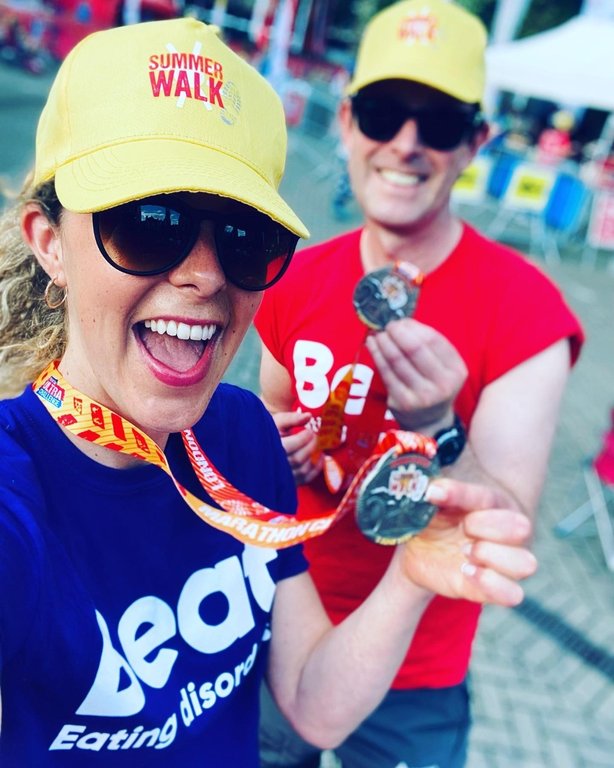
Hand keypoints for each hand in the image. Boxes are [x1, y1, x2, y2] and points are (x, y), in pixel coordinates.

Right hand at [272, 411, 322, 484]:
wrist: (263, 444)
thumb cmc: (270, 431)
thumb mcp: (277, 421)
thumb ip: (292, 418)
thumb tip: (308, 416)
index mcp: (269, 449)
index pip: (290, 446)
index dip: (304, 438)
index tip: (309, 430)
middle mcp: (275, 465)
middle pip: (297, 459)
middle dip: (310, 446)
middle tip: (315, 436)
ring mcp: (282, 476)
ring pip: (302, 470)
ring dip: (314, 457)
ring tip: (316, 444)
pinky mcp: (289, 481)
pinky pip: (306, 479)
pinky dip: (316, 469)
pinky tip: (320, 457)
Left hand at [366, 319, 466, 430]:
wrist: (430, 421)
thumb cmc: (434, 385)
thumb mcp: (443, 366)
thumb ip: (428, 345)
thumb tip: (402, 322)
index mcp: (456, 371)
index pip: (433, 340)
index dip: (414, 327)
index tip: (401, 321)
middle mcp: (442, 384)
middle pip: (414, 349)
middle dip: (397, 332)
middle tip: (387, 325)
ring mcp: (422, 396)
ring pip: (397, 359)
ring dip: (383, 341)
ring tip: (377, 332)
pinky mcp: (402, 403)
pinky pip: (386, 372)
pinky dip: (376, 354)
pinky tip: (371, 345)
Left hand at [398, 479, 536, 606]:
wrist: (421, 550)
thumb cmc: (434, 517)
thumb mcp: (429, 503)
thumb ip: (433, 495)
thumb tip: (432, 491)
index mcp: (491, 503)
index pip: (485, 496)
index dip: (459, 494)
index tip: (433, 494)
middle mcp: (506, 532)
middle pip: (521, 528)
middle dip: (487, 527)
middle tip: (462, 528)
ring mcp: (504, 563)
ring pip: (526, 564)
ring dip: (493, 557)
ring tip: (465, 552)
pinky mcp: (492, 589)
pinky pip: (513, 595)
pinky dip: (491, 585)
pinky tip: (466, 572)